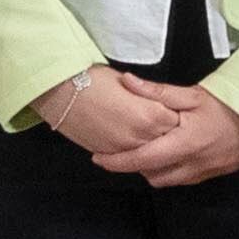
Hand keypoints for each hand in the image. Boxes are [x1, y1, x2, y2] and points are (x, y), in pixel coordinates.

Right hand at [33, 64, 186, 160]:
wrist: (61, 90)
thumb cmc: (94, 79)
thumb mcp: (130, 84)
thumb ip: (152, 98)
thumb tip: (162, 106)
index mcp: (153, 114)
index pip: (177, 122)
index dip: (174, 115)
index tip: (172, 111)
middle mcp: (143, 135)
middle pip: (166, 141)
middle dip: (166, 135)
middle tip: (160, 124)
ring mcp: (126, 147)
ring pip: (149, 155)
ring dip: (151, 147)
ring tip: (145, 134)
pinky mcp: (110, 153)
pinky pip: (129, 158)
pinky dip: (132, 152)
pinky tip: (129, 141)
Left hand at [92, 77, 238, 189]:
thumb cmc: (229, 103)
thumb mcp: (192, 94)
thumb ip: (157, 92)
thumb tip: (126, 80)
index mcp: (185, 144)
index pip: (142, 159)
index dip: (117, 162)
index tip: (98, 158)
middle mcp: (195, 164)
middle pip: (153, 176)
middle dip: (134, 167)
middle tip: (122, 150)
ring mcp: (207, 172)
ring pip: (169, 181)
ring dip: (153, 170)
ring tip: (144, 151)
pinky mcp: (216, 174)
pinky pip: (185, 179)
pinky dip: (172, 171)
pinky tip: (169, 154)